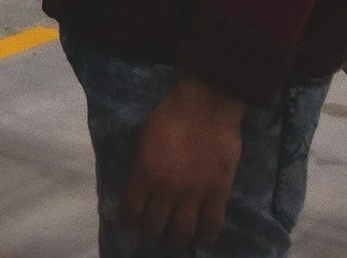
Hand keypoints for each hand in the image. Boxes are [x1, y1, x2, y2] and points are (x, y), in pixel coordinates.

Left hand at [119, 77, 243, 249]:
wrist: (207, 106)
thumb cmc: (171, 115)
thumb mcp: (144, 138)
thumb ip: (142, 165)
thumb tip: (140, 185)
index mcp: (144, 173)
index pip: (131, 211)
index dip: (129, 220)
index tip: (131, 221)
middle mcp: (166, 189)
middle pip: (154, 226)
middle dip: (151, 231)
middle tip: (154, 228)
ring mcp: (193, 194)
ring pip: (181, 232)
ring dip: (176, 239)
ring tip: (176, 237)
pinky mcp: (218, 194)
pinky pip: (211, 226)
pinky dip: (205, 238)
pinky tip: (201, 240)